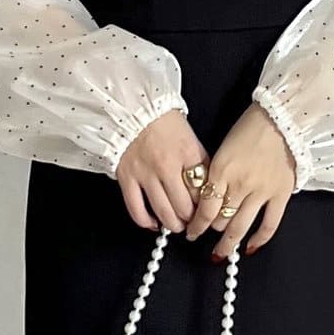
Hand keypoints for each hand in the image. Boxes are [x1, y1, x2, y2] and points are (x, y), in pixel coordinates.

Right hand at [115, 109, 209, 231]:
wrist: (135, 109)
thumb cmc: (164, 122)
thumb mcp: (191, 140)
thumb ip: (200, 165)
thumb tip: (207, 191)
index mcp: (187, 154)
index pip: (202, 192)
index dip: (206, 207)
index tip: (206, 212)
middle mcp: (166, 166)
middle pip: (185, 207)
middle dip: (192, 220)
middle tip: (193, 223)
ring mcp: (145, 173)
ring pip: (164, 212)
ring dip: (174, 225)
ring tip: (178, 225)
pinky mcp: (127, 178)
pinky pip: (137, 209)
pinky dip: (147, 222)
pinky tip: (154, 223)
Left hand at [183, 103, 296, 257]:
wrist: (281, 119)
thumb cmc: (250, 128)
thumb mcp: (222, 150)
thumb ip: (214, 176)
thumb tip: (207, 200)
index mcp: (221, 171)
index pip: (204, 209)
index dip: (196, 226)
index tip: (191, 232)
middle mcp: (239, 184)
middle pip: (220, 219)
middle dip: (211, 230)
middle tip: (206, 237)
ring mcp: (261, 191)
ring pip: (240, 227)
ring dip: (228, 243)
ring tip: (221, 253)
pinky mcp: (281, 194)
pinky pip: (269, 224)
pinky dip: (259, 239)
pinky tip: (250, 247)